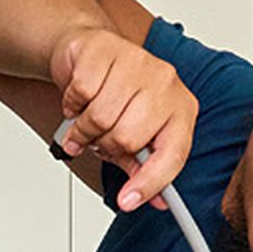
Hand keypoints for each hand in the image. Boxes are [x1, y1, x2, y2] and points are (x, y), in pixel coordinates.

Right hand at [51, 25, 196, 210]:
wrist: (89, 52)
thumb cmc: (114, 94)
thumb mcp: (132, 132)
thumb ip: (142, 164)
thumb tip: (156, 200)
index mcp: (181, 108)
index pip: (172, 155)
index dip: (150, 183)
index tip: (127, 201)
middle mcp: (165, 83)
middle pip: (127, 137)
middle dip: (102, 146)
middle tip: (95, 139)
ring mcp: (138, 62)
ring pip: (100, 116)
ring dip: (82, 127)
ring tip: (84, 119)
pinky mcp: (107, 49)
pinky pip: (81, 93)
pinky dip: (71, 104)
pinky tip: (79, 98)